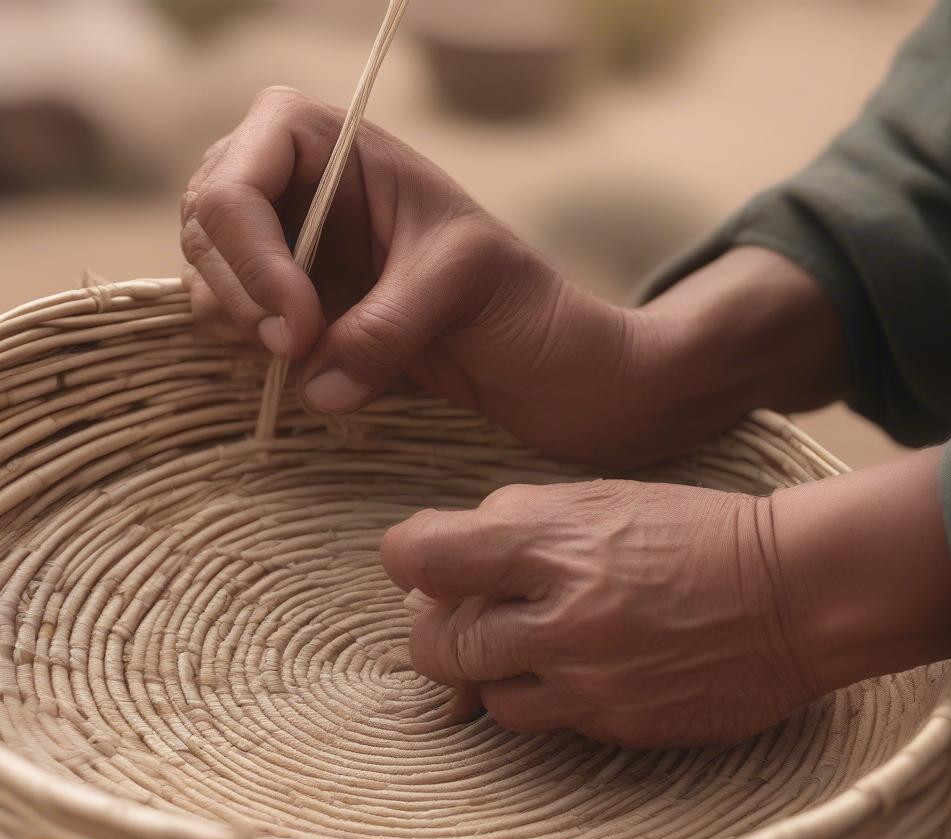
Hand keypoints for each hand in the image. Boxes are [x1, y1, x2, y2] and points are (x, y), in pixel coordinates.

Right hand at [181, 87, 701, 466]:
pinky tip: (302, 370)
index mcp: (340, 147)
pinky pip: (238, 322)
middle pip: (208, 220)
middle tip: (294, 351)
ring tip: (304, 361)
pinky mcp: (302, 312)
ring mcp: (295, 253)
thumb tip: (316, 386)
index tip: (300, 324)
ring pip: (210, 274)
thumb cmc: (526, 306)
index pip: (240, 172)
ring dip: (239, 322)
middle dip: (238, 288)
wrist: (549, 368)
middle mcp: (304, 190)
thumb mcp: (464, 288)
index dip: (252, 249)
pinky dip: (250, 350)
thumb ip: (387, 327)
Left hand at [381, 479, 815, 747]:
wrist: (792, 594)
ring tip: (522, 642)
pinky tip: (569, 668)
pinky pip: (541, 722)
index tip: (417, 563)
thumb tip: (439, 563)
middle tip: (460, 615)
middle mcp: (562, 616)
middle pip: (436, 644)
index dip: (407, 557)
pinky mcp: (617, 724)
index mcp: (553, 541)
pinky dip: (537, 696)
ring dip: (486, 670)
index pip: (425, 556)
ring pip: (481, 695)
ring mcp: (589, 679)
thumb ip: (514, 522)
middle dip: (433, 629)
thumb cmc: (693, 532)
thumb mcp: (601, 497)